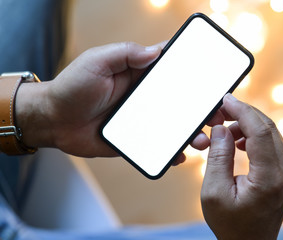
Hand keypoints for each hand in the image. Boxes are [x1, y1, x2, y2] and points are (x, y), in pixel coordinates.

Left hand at [15, 42, 210, 159]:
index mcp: (139, 76)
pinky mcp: (135, 139)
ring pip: (174, 126)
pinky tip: (179, 155)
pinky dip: (171, 151)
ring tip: (202, 139)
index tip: (214, 78)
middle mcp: (145, 97)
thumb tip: (157, 51)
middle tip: (218, 114)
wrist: (53, 121)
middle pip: (180, 101)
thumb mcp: (97, 62)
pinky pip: (158, 146)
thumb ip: (126, 54)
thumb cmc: (72, 87)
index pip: (171, 71)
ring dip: (191, 132)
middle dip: (201, 107)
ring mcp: (142, 119)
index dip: (193, 72)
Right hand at [201, 94, 282, 239]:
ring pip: (270, 134)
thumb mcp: (214, 193)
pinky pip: (270, 144)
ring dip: (247, 124)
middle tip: (220, 111)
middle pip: (268, 128)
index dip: (242, 111)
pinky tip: (237, 141)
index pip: (259, 131)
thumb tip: (221, 129)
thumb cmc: (231, 225)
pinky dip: (253, 136)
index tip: (226, 100)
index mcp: (269, 178)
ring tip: (224, 129)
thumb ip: (218, 158)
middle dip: (243, 114)